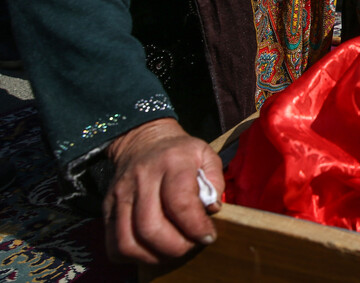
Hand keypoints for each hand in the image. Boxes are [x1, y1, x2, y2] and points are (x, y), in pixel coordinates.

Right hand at [104, 118, 223, 263]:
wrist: (143, 141)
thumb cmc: (180, 153)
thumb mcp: (206, 154)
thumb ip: (215, 180)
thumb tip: (212, 209)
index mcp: (171, 163)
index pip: (180, 203)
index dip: (196, 227)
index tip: (208, 236)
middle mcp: (142, 179)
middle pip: (151, 227)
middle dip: (176, 246)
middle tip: (191, 244)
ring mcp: (120, 195)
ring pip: (128, 240)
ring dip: (154, 255)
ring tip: (172, 250)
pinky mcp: (106, 209)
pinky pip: (113, 245)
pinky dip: (133, 256)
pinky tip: (152, 250)